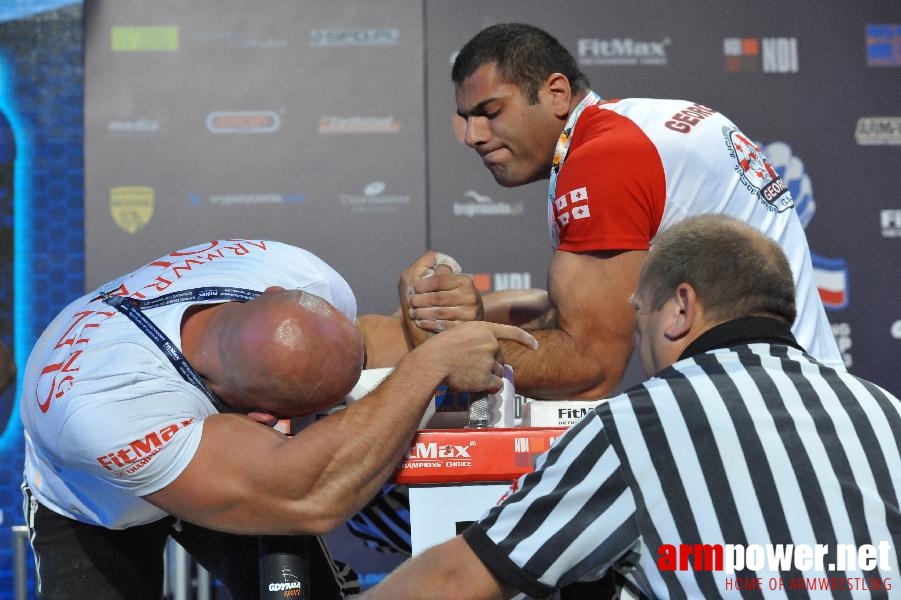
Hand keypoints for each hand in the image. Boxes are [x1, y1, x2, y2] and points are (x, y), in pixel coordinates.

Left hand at [398, 251, 483, 347]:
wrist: (462, 325)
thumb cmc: (447, 299)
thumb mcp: (445, 283)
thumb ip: (438, 270)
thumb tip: (434, 258)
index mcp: (465, 281)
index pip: (440, 280)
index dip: (424, 284)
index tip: (415, 288)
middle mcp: (471, 296)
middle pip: (438, 298)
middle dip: (421, 300)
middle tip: (412, 302)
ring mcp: (470, 313)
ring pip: (440, 312)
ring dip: (423, 313)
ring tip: (414, 313)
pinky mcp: (466, 327)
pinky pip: (444, 326)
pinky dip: (430, 323)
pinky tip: (421, 322)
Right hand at [416, 321, 536, 392]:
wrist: (432, 362)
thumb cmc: (439, 349)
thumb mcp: (460, 334)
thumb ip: (477, 340)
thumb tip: (490, 356)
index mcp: (484, 329)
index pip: (511, 332)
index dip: (525, 339)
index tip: (535, 346)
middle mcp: (490, 343)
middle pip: (501, 358)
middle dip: (492, 364)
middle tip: (472, 368)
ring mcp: (489, 360)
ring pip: (499, 373)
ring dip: (488, 377)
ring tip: (469, 375)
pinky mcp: (486, 377)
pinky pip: (496, 385)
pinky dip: (489, 388)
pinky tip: (476, 385)